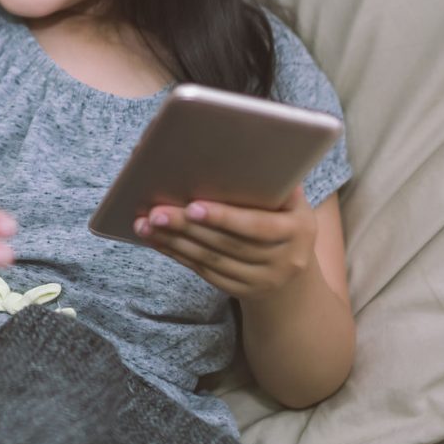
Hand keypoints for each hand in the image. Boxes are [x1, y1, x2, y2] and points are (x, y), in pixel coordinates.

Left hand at [134, 185, 317, 300]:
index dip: (224, 217)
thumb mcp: (292, 202)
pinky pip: (204, 272)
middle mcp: (283, 260)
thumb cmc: (287, 220)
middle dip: (187, 227)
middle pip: (226, 244)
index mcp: (297, 230)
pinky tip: (158, 240)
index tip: (193, 206)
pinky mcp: (241, 292)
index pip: (257, 226)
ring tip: (146, 223)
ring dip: (174, 241)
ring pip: (210, 260)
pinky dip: (178, 255)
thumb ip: (274, 182)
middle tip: (156, 212)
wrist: (296, 273)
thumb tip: (237, 151)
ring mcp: (261, 280)